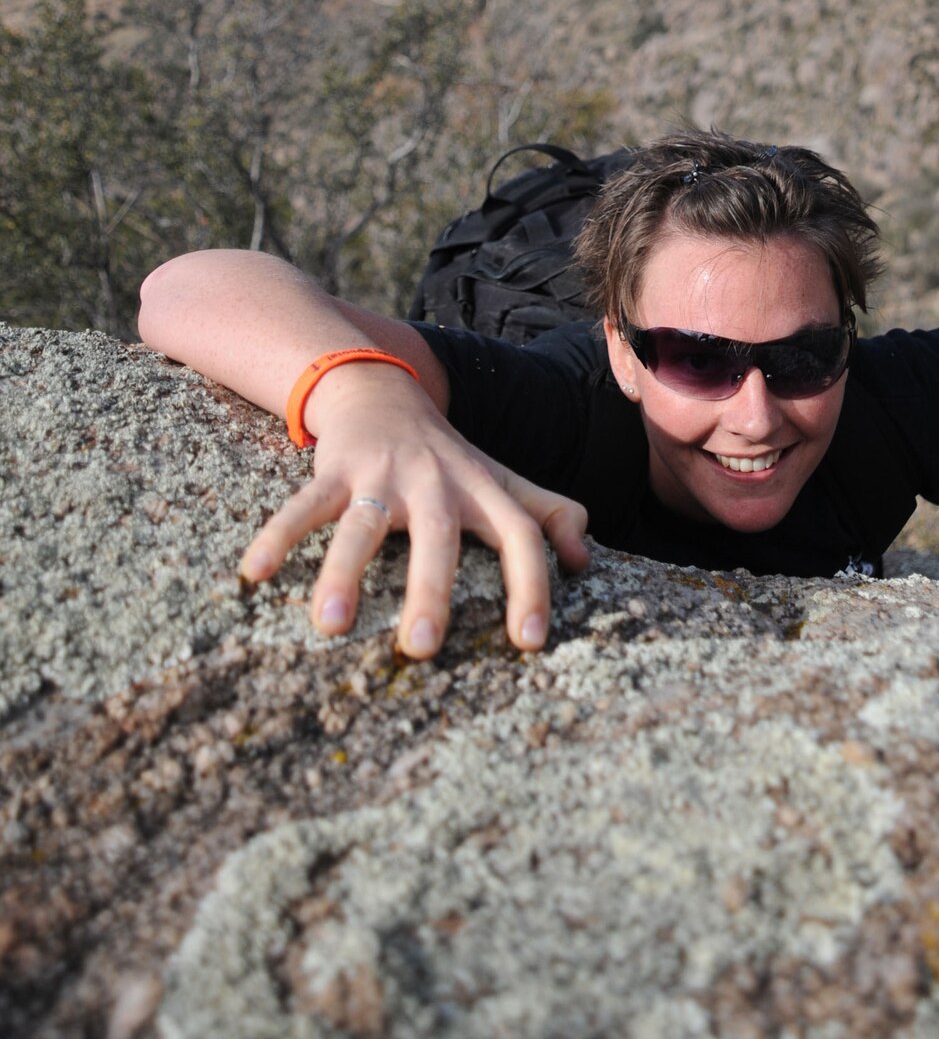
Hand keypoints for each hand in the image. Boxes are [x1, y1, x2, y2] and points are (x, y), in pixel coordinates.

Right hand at [239, 376, 589, 657]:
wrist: (384, 389)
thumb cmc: (448, 458)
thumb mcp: (502, 480)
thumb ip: (547, 514)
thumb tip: (585, 560)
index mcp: (483, 492)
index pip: (519, 536)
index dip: (530, 585)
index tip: (528, 642)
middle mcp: (436, 484)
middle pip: (438, 538)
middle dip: (430, 590)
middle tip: (420, 648)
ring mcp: (381, 476)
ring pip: (362, 526)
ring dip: (343, 574)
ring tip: (329, 627)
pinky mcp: (334, 471)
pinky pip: (303, 506)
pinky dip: (277, 536)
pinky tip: (253, 574)